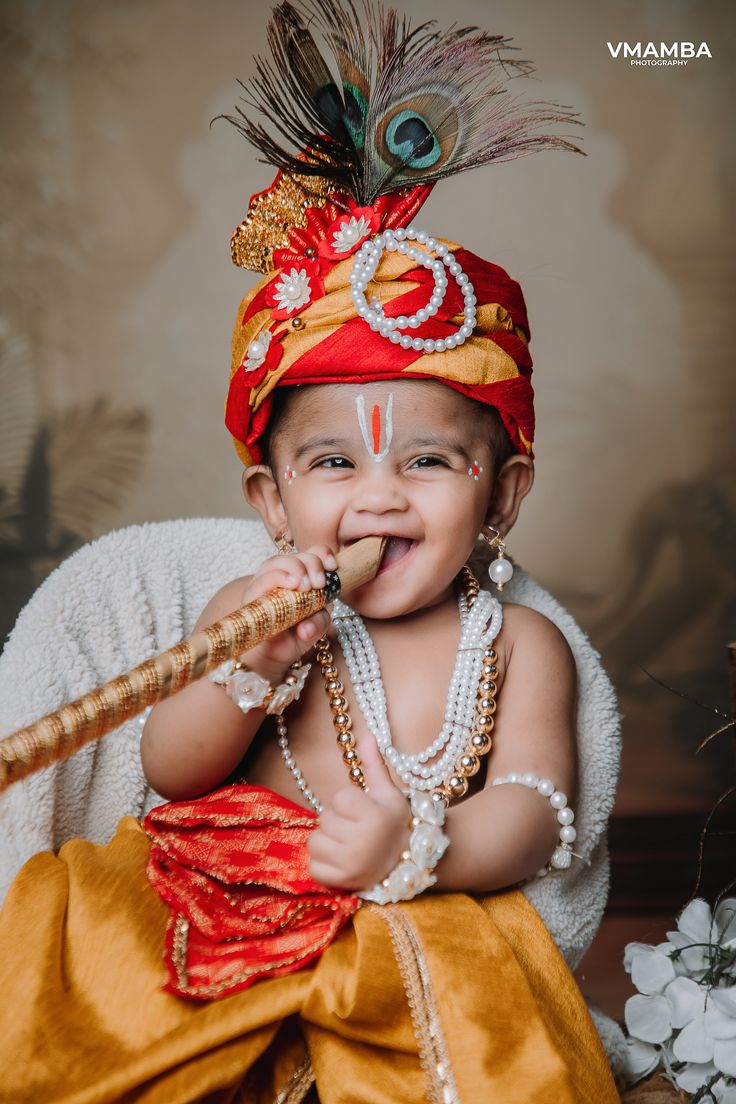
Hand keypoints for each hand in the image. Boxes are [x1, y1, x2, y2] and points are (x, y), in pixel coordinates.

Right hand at [238, 545, 335, 683]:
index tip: (333, 566)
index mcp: (300, 576)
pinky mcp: (251, 598)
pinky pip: (261, 581)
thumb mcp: (316, 625)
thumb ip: (320, 620)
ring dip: (294, 569)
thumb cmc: (295, 634)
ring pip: (275, 562)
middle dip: (311, 563)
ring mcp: (263, 584)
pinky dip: (277, 579)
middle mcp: (280, 575)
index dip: (322, 553)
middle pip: (294, 555)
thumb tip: (304, 628)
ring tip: (306, 586)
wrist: (273, 655)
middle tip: (319, 583)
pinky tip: (291, 585)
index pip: (310, 553)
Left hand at [307, 733, 409, 890]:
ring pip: (315, 841)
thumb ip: (374, 765)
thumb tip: (366, 736)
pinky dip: (324, 864)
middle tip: (358, 829)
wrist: (408, 864)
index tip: (364, 811)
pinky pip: (313, 866)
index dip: (349, 803)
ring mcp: (349, 865)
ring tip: (349, 844)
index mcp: (374, 817)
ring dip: (328, 841)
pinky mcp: (340, 882)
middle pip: (324, 819)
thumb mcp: (388, 793)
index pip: (339, 798)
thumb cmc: (396, 824)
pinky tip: (342, 860)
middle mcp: (361, 842)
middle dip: (338, 821)